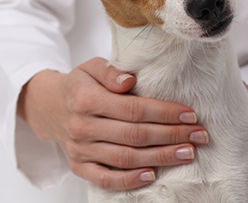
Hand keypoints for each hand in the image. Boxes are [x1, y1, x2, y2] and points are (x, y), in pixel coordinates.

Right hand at [17, 57, 208, 190]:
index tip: (189, 114)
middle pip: (134, 135)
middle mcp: (82, 127)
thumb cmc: (79, 84)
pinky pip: (105, 179)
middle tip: (199, 135)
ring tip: (187, 153)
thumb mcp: (91, 66)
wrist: (48, 106)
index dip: (164, 113)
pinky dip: (129, 180)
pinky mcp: (78, 166)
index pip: (133, 109)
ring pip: (125, 158)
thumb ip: (110, 71)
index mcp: (86, 99)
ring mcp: (80, 150)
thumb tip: (129, 80)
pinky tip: (153, 175)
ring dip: (160, 157)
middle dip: (171, 136)